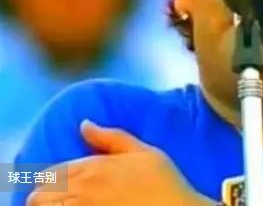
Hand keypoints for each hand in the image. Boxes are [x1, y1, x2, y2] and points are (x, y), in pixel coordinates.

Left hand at [27, 119, 214, 205]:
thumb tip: (84, 124)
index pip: (51, 172)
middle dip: (42, 196)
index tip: (54, 183)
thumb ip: (112, 137)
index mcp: (95, 167)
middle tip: (56, 199)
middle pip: (39, 195)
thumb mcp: (144, 151)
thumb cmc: (164, 182)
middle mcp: (84, 190)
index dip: (48, 179)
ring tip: (63, 205)